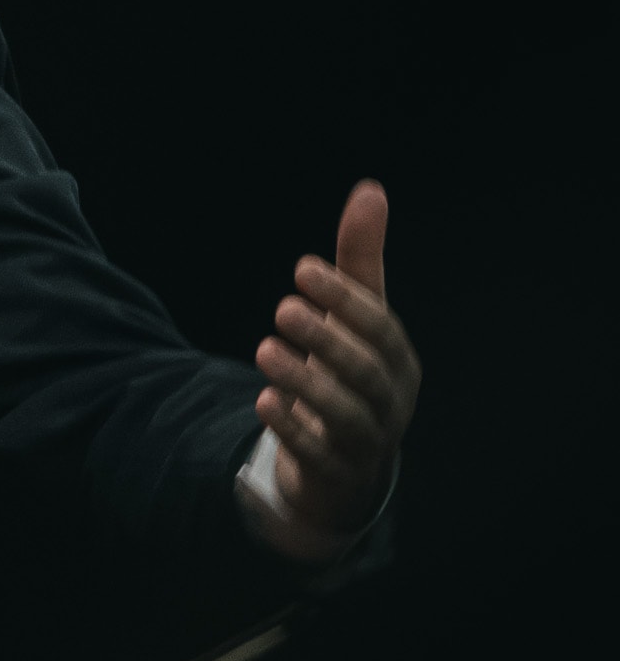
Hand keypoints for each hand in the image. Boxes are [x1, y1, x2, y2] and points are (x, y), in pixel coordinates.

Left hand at [252, 179, 420, 553]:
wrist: (344, 460)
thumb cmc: (349, 371)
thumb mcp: (355, 320)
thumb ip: (359, 261)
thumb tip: (370, 190)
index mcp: (398, 360)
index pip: (379, 325)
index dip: (344, 297)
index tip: (302, 268)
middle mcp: (390, 400)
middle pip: (365, 370)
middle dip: (326, 337)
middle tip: (281, 308)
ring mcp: (366, 439)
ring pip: (343, 412)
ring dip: (304, 380)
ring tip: (264, 349)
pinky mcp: (335, 470)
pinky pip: (317, 452)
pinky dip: (291, 427)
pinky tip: (262, 402)